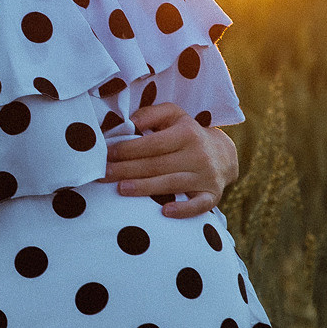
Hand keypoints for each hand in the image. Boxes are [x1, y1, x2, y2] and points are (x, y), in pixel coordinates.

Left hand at [104, 100, 237, 217]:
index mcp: (187, 133)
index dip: (128, 149)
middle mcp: (198, 154)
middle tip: (103, 174)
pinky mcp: (211, 195)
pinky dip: (183, 210)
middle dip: (127, 170)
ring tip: (121, 189)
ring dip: (145, 188)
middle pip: (157, 164)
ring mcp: (206, 177)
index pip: (153, 143)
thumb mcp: (173, 116)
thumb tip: (129, 122)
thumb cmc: (187, 134)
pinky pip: (199, 205)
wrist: (223, 155)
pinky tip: (165, 212)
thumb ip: (150, 115)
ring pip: (171, 184)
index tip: (107, 154)